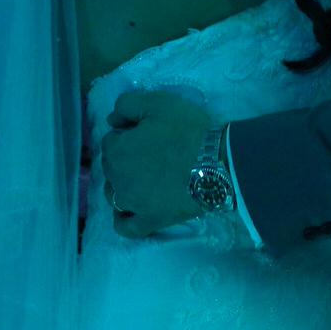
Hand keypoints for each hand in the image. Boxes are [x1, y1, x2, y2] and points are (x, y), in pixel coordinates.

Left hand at [102, 89, 211, 239]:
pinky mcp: (150, 221)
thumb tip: (112, 120)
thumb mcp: (158, 102)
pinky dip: (123, 219)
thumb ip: (127, 105)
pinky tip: (131, 211)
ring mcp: (132, 204)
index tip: (149, 132)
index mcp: (117, 150)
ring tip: (147, 178)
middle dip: (126, 158)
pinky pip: (126, 227)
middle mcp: (117, 179)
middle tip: (154, 151)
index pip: (112, 140)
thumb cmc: (188, 131)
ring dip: (123, 185)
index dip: (129, 134)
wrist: (218, 163)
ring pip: (114, 195)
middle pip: (112, 167)